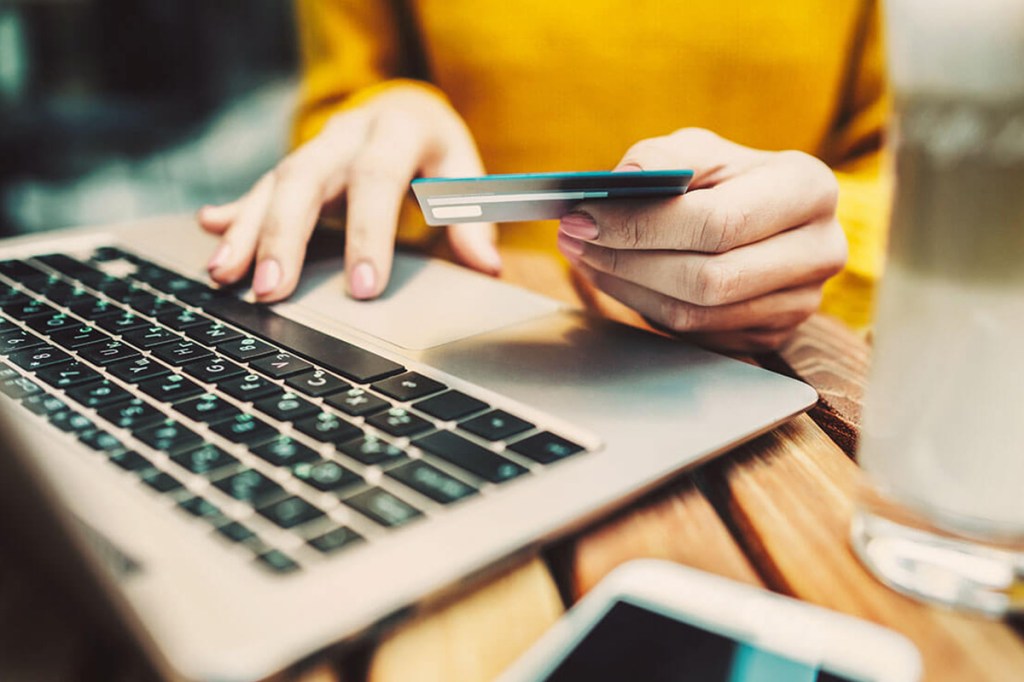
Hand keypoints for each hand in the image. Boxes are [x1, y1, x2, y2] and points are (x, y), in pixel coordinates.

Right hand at [197, 84, 500, 301]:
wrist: (406, 106)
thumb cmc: (437, 148)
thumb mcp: (464, 173)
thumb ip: (472, 218)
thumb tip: (487, 266)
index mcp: (396, 130)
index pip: (377, 179)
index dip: (368, 233)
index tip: (363, 287)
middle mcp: (347, 133)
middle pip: (306, 177)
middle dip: (285, 235)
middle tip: (272, 290)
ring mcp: (315, 147)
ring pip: (274, 183)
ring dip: (246, 230)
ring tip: (224, 275)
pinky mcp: (295, 164)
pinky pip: (259, 187)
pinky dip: (235, 213)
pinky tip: (211, 233)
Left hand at [557, 128, 846, 352]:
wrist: (761, 218)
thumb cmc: (727, 178)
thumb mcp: (700, 150)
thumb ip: (666, 157)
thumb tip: (627, 179)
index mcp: (809, 189)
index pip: (717, 222)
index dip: (642, 225)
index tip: (583, 215)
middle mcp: (819, 250)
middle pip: (707, 278)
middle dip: (627, 259)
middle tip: (572, 238)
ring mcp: (800, 302)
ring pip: (695, 314)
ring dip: (625, 285)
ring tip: (583, 255)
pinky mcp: (771, 336)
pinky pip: (694, 335)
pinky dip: (642, 305)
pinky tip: (614, 276)